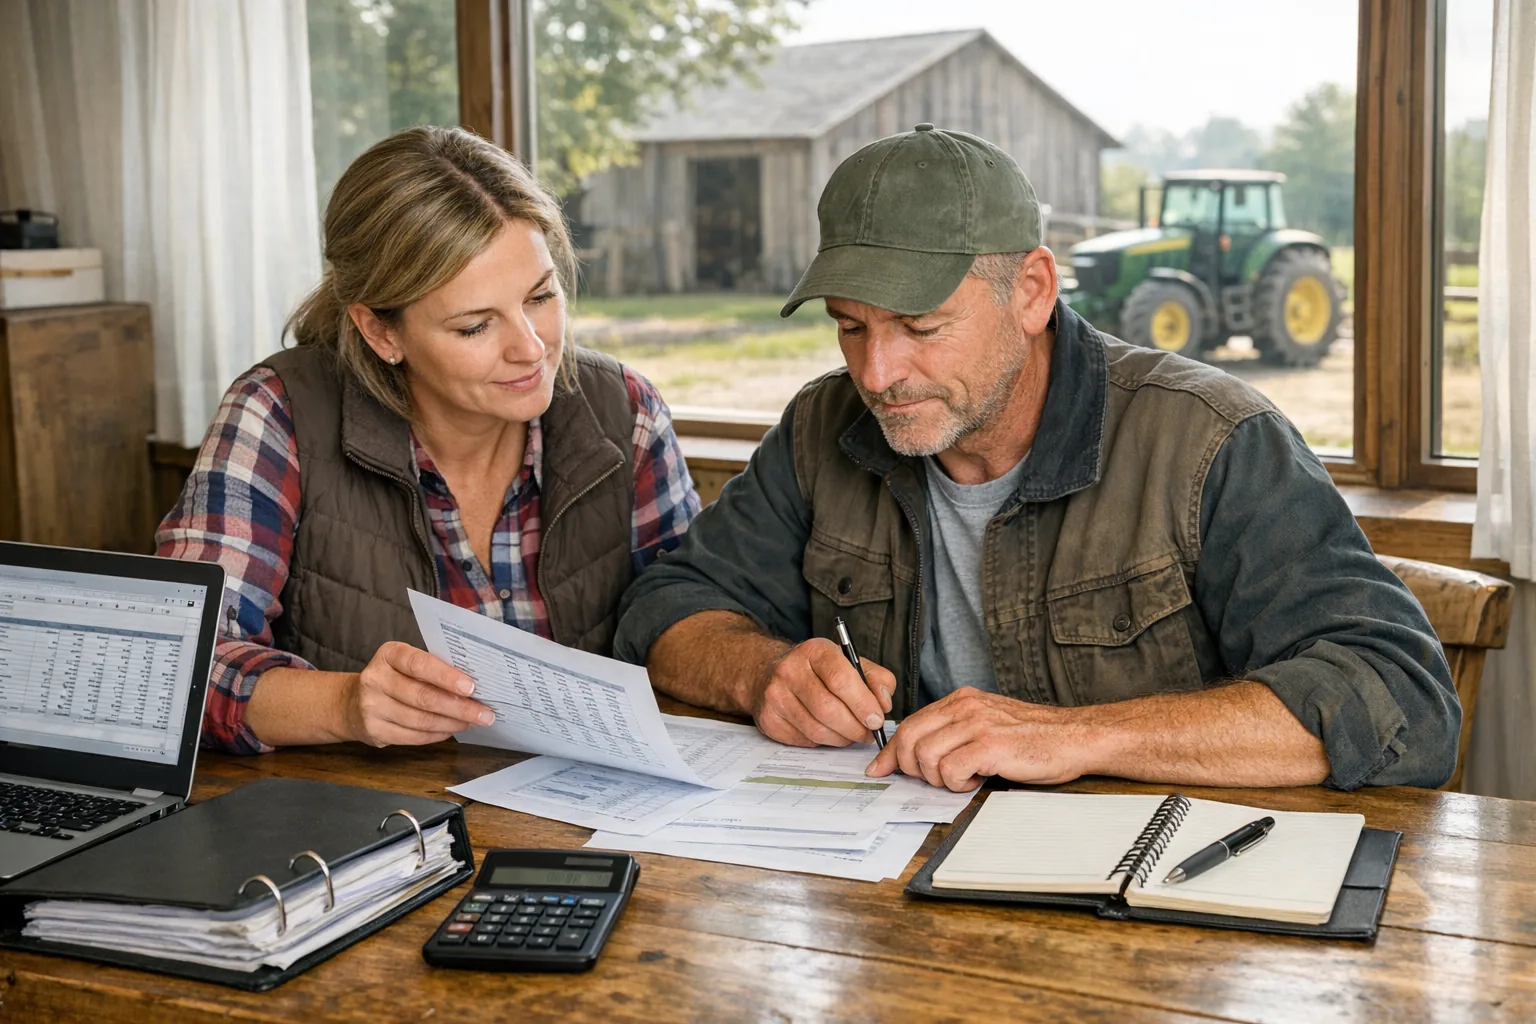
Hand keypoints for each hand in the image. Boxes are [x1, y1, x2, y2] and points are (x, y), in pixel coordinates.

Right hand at [341, 641, 495, 746]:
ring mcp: (371, 707)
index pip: (420, 664)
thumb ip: (433, 668)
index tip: (471, 687)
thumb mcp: (406, 663)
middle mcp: (375, 679)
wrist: (351, 702)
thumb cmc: (394, 678)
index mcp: (389, 654)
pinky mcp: (373, 730)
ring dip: (451, 723)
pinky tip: (450, 730)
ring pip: (420, 720)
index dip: (447, 677)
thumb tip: (473, 686)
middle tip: (484, 714)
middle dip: (459, 707)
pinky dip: (437, 735)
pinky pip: (412, 737)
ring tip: (471, 722)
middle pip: (423, 697)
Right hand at [751, 638, 894, 746]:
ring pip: (817, 729)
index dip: (862, 703)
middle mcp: (790, 670)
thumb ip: (876, 679)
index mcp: (814, 651)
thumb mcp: (850, 663)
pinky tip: (828, 732)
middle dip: (855, 727)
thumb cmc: (818, 670)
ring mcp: (775, 695)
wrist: (770, 673)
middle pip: (828, 708)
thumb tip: (884, 704)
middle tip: (868, 733)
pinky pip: (804, 740)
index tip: (876, 719)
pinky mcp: (769, 719)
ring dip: (841, 738)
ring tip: (851, 734)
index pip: (840, 678)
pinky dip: (822, 742)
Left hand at [865, 687, 1093, 790]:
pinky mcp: (989, 745)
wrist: (1074, 737)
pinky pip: (950, 771)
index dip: (891, 751)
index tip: (881, 769)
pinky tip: (976, 781)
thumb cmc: (1033, 737)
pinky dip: (957, 784)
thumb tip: (917, 754)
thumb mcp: (987, 723)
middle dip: (912, 767)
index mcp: (962, 700)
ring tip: (963, 779)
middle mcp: (965, 706)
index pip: (911, 723)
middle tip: (934, 780)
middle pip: (910, 738)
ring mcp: (977, 724)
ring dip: (938, 778)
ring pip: (926, 756)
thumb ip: (954, 732)